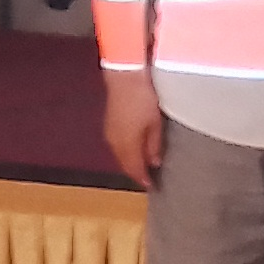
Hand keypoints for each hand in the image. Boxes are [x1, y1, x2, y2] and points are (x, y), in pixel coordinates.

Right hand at [103, 68, 163, 190]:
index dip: (142, 178)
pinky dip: (125, 152)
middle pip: (124, 163)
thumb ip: (154, 144)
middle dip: (135, 172)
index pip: (133, 167)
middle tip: (147, 179)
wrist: (125, 78)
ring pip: (119, 155)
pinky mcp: (108, 125)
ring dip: (130, 162)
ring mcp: (109, 133)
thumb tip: (154, 163)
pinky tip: (133, 151)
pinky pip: (116, 146)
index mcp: (126, 144)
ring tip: (142, 167)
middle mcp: (114, 142)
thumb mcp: (154, 122)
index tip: (151, 186)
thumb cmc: (143, 99)